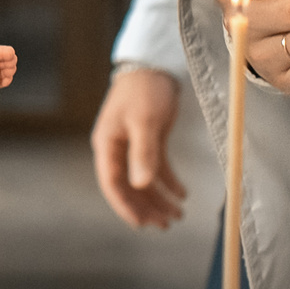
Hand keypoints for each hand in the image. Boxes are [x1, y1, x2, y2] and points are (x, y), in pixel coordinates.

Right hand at [91, 66, 187, 228]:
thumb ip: (143, 153)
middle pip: (128, 186)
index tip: (142, 224)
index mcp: (107, 145)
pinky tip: (182, 194)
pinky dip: (168, 182)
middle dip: (146, 207)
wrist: (154, 63)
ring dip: (158, 198)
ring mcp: (132, 145)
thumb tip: (141, 185)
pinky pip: (156, 168)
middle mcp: (117, 148)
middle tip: (166, 225)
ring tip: (176, 216)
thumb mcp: (145, 121)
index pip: (112, 184)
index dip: (125, 206)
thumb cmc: (144, 89)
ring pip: (143, 180)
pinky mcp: (148, 139)